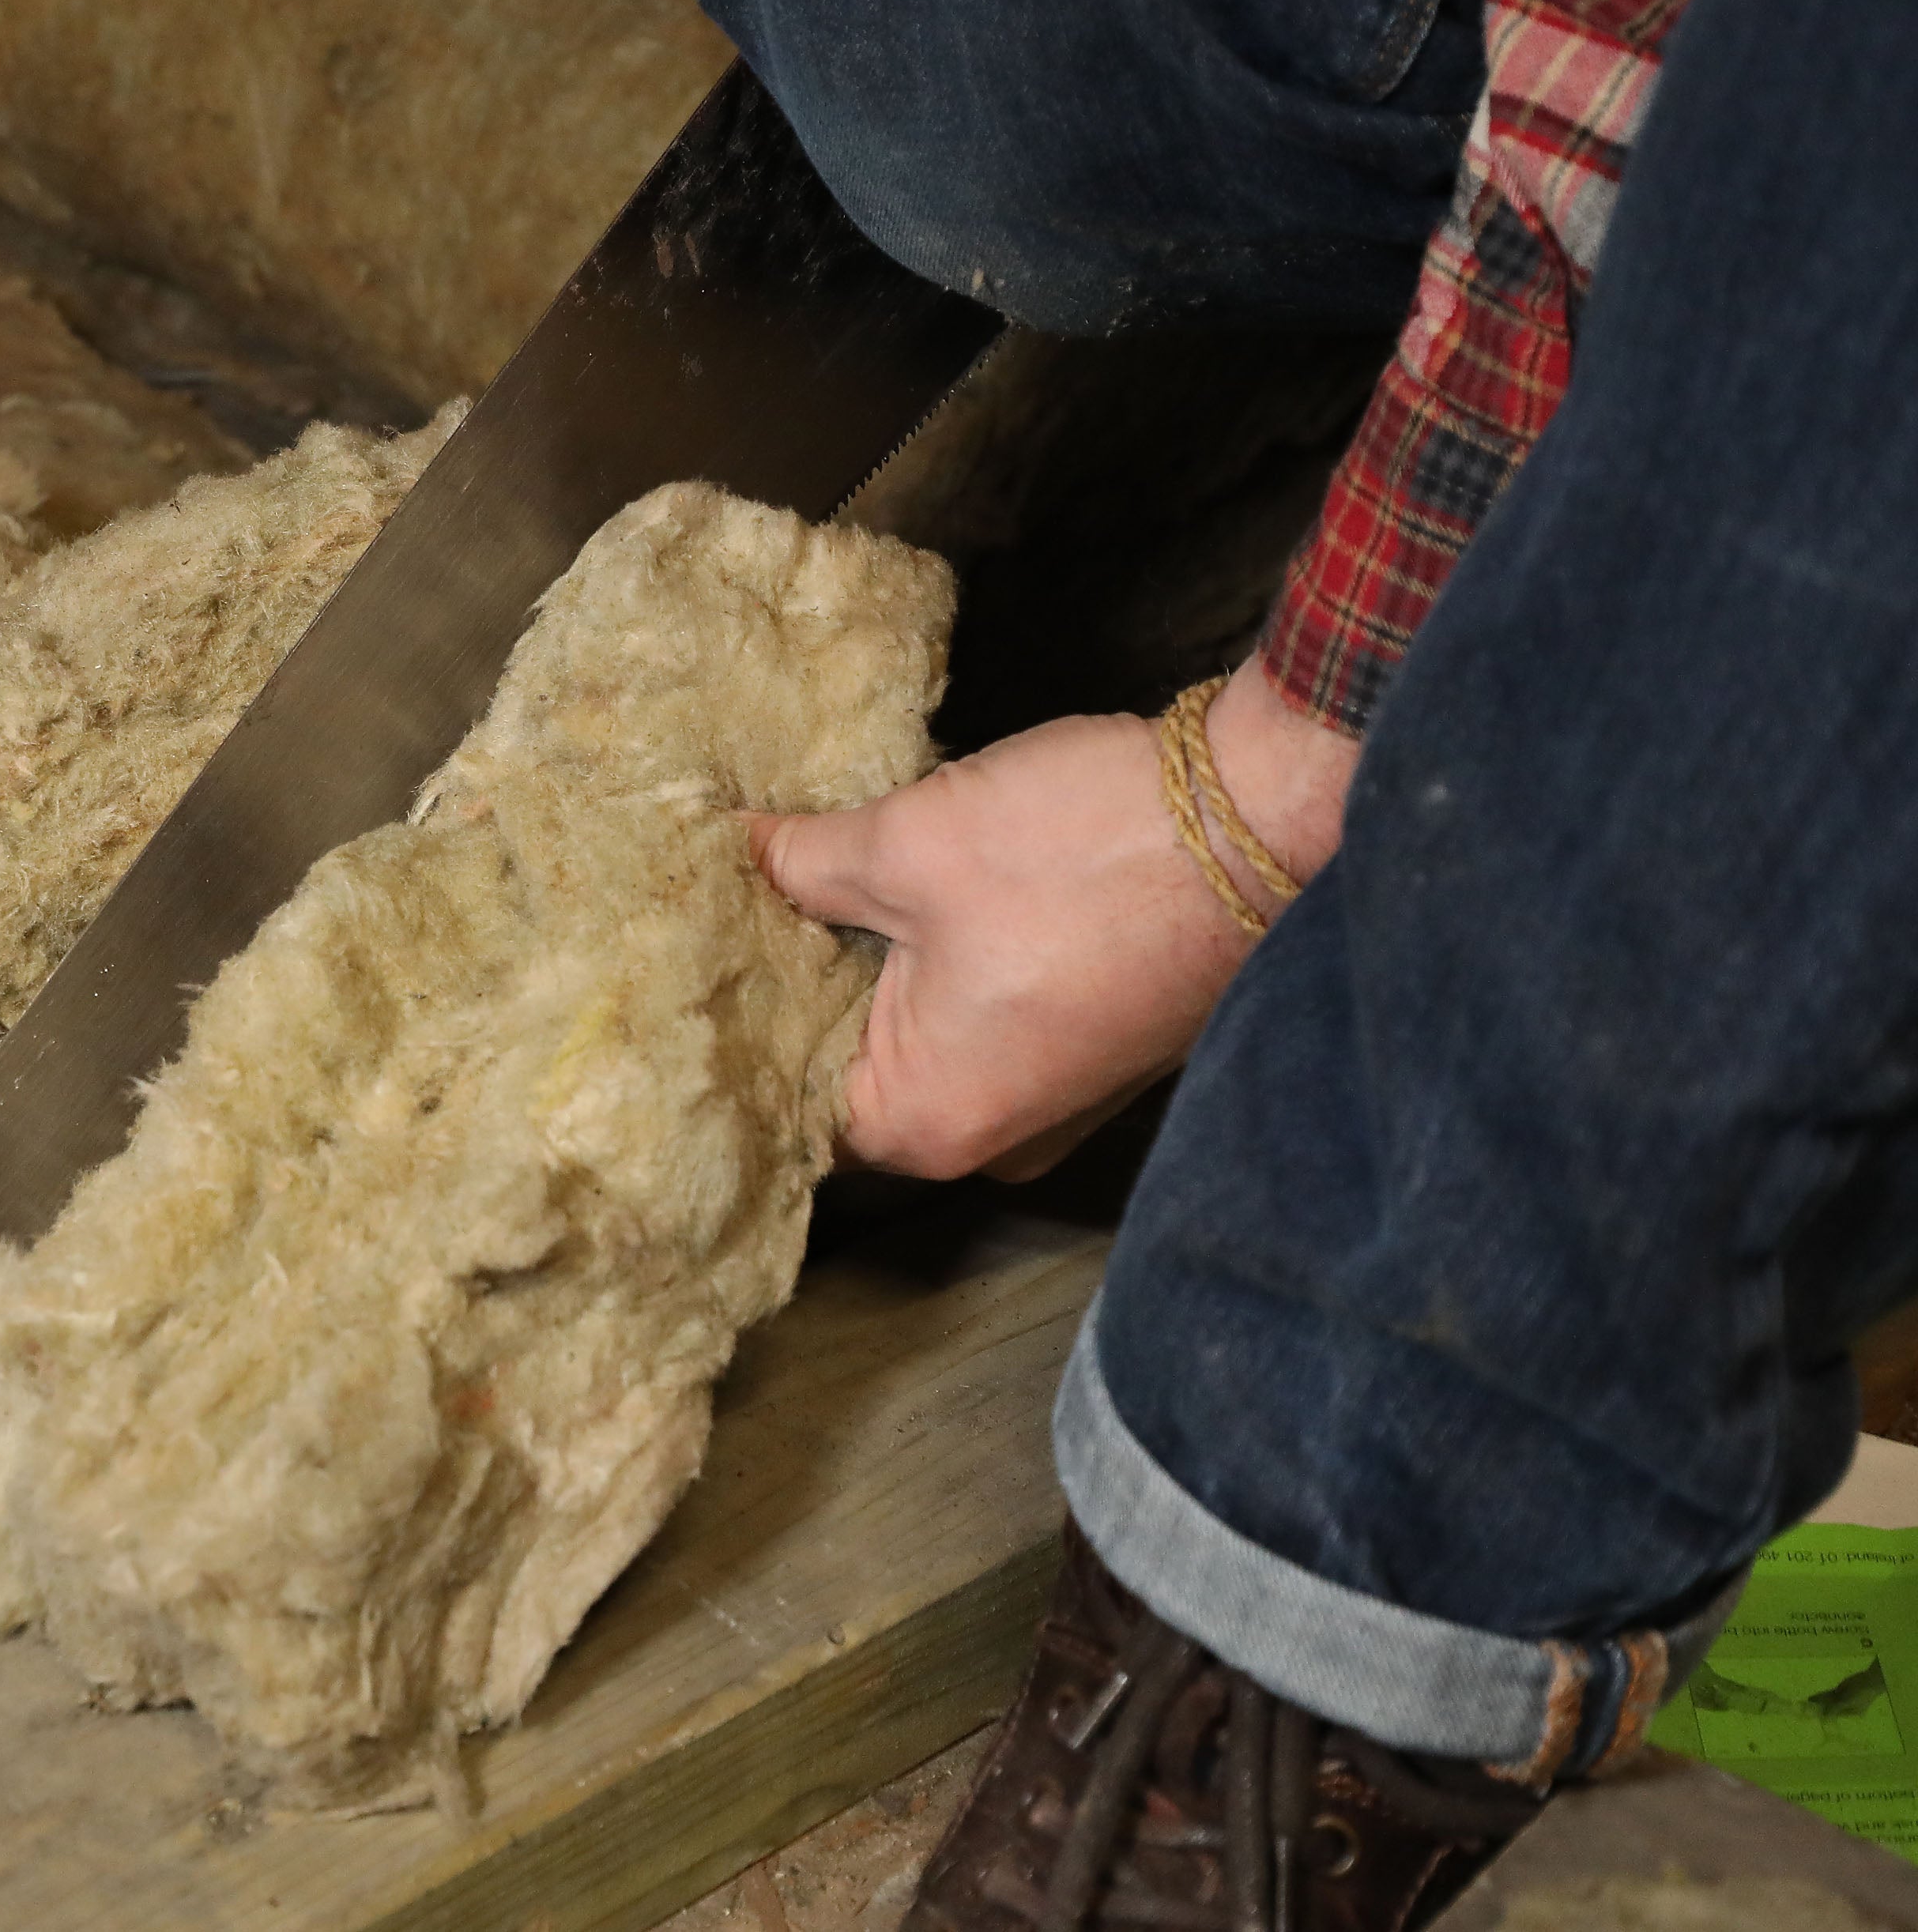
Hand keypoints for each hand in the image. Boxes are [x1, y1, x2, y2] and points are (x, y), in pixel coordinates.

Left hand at [753, 658, 1357, 1179]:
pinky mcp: (1092, 1045)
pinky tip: (902, 896)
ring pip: (921, 1039)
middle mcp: (991, 1136)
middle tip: (735, 904)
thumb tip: (732, 849)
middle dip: (802, 986)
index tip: (692, 952)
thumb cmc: (1083, 850)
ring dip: (874, 968)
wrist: (1262, 818)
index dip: (737, 1020)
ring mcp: (1051, 1097)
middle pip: (852, 1071)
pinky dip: (942, 965)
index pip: (785, 1102)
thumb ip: (801, 863)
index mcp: (928, 1122)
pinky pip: (984, 1019)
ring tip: (807, 889)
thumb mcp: (907, 843)